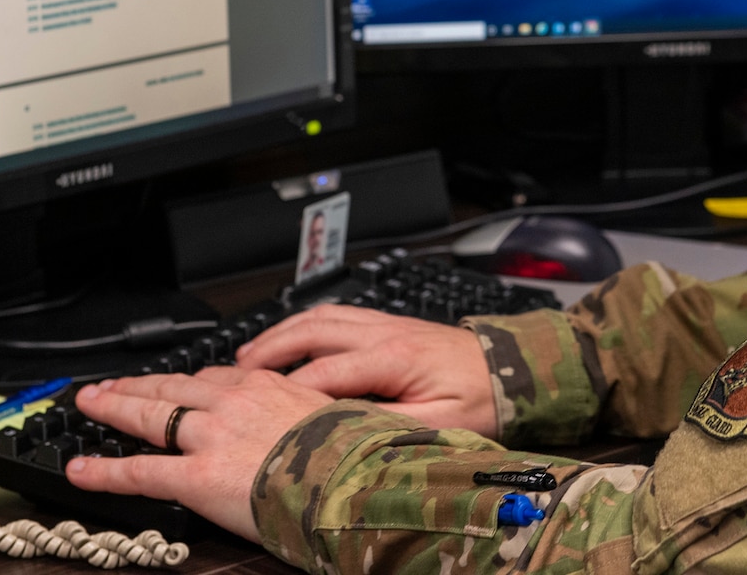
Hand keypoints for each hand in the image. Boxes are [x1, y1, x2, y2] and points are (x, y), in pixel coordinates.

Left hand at [65, 368, 331, 540]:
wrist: (352, 479)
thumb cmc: (351, 453)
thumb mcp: (333, 415)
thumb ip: (308, 414)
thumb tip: (314, 422)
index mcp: (267, 386)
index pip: (214, 377)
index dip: (184, 382)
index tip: (173, 383)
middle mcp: (232, 402)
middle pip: (172, 387)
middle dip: (136, 385)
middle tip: (109, 385)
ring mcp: (210, 436)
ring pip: (150, 416)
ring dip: (114, 409)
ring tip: (90, 406)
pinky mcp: (196, 475)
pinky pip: (139, 471)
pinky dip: (104, 471)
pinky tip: (81, 471)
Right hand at [235, 304, 498, 437]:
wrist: (511, 368)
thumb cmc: (481, 398)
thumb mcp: (440, 425)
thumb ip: (389, 425)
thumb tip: (345, 431)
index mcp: (395, 358)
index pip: (327, 370)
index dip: (289, 388)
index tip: (259, 406)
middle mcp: (385, 331)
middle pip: (313, 330)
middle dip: (270, 350)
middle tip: (235, 373)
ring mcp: (384, 323)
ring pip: (320, 316)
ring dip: (280, 332)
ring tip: (247, 355)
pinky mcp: (387, 324)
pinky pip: (335, 315)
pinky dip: (302, 325)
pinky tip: (286, 339)